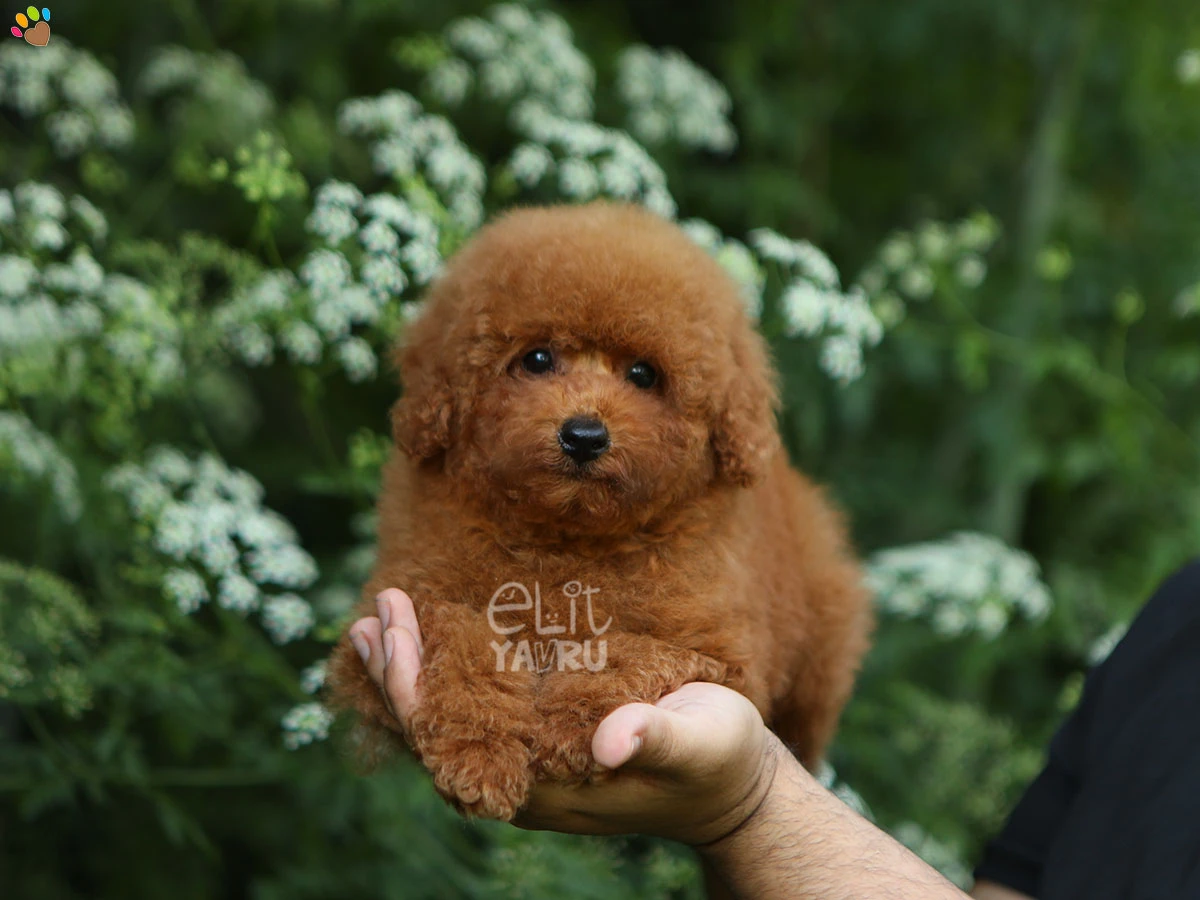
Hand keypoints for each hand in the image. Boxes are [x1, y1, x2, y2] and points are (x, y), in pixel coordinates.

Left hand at [348, 588, 779, 845]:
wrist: (733, 786)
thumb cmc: (721, 760)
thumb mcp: (702, 743)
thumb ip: (658, 740)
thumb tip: (612, 743)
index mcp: (544, 788)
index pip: (449, 745)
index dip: (411, 692)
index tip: (394, 633)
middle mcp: (522, 782)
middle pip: (434, 735)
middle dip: (396, 676)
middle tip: (373, 613)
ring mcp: (529, 765)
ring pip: (449, 724)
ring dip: (411, 674)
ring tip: (379, 620)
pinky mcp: (543, 744)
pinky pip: (476, 713)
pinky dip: (445, 675)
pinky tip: (431, 639)